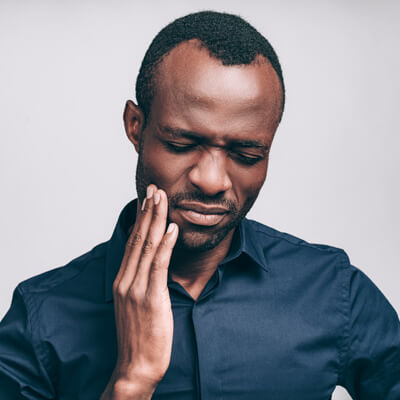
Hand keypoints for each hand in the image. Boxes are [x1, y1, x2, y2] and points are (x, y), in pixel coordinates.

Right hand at [101, 185, 178, 398]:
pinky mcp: (150, 298)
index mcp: (123, 280)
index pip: (133, 241)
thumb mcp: (135, 303)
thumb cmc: (139, 335)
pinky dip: (166, 244)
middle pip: (138, 238)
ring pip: (147, 246)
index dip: (141, 218)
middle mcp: (126, 279)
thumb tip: (152, 263)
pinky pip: (158, 265)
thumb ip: (141, 281)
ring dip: (156, 219)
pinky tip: (172, 228)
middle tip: (154, 188)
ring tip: (162, 198)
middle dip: (148, 211)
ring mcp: (137, 288)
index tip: (147, 199)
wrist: (136, 365)